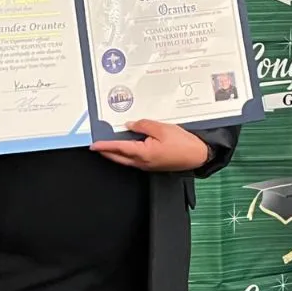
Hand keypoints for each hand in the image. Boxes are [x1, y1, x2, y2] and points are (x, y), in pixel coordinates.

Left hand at [89, 119, 209, 171]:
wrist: (198, 155)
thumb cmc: (183, 143)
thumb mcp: (162, 128)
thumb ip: (143, 125)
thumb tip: (130, 125)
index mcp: (143, 153)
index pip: (118, 148)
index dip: (105, 146)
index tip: (94, 145)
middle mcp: (142, 162)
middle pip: (119, 157)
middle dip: (106, 151)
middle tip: (97, 145)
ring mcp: (147, 165)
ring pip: (126, 160)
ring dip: (116, 153)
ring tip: (109, 144)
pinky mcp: (152, 165)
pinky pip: (134, 160)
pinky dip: (126, 153)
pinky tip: (127, 146)